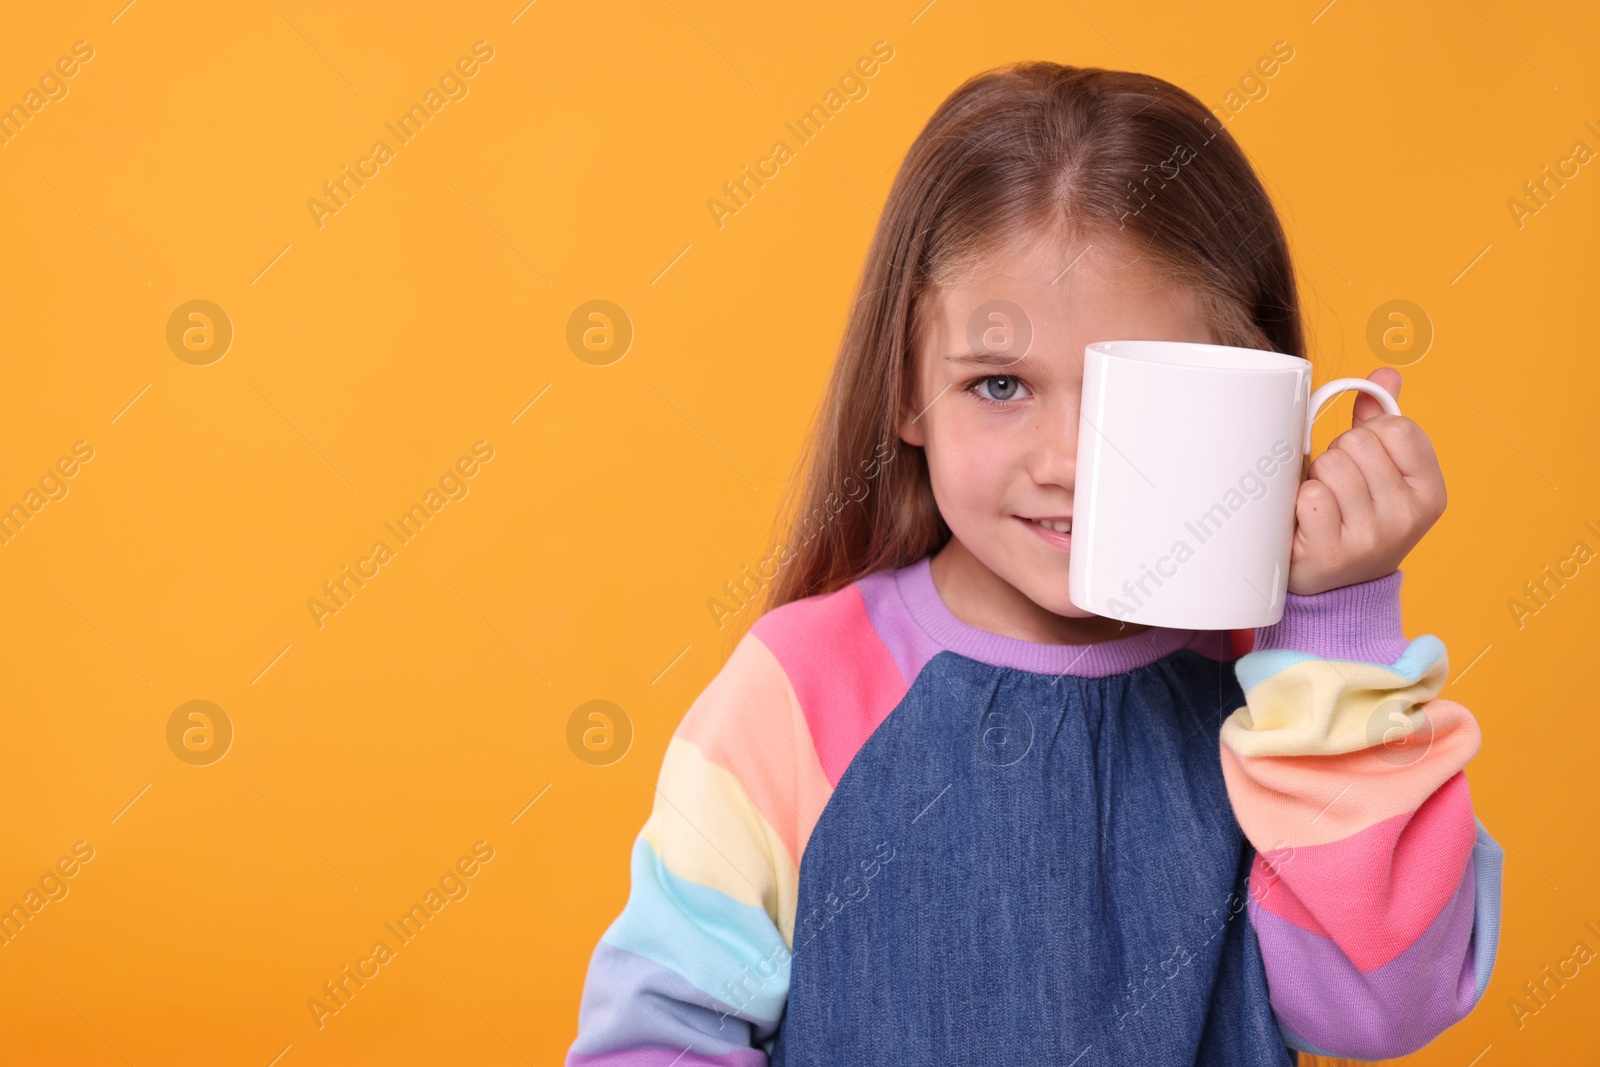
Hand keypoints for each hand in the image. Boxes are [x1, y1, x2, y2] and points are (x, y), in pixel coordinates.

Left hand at [1287, 367, 1446, 595]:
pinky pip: (1308, 496)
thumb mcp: (1384, 474)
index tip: (1365, 458)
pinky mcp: (1331, 552)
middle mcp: (1408, 516)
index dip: (1369, 433)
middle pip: (1357, 442)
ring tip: (1322, 503)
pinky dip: (1298, 502)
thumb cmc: (1357, 518)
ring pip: (1330, 465)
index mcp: (1430, 492)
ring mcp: (1371, 537)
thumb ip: (1383, 422)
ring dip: (1316, 477)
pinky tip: (1306, 521)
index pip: (1396, 427)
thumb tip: (1385, 374)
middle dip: (1338, 455)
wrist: (1336, 588)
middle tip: (1338, 487)